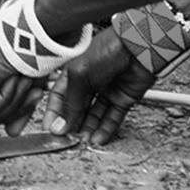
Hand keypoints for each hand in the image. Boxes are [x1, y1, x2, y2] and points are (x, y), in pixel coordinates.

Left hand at [0, 32, 47, 165]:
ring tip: (18, 76)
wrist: (32, 34)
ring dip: (13, 100)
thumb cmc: (33, 52)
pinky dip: (6, 96)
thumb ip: (18, 111)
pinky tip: (8, 76)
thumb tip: (11, 132)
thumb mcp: (28, 90)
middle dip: (11, 109)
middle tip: (21, 86)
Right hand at [40, 28, 153, 146]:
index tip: (50, 129)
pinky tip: (98, 138)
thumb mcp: (80, 75)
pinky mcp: (123, 98)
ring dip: (88, 129)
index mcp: (75, 72)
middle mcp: (89, 81)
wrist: (139, 47)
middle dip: (72, 124)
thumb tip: (60, 126)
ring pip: (94, 115)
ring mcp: (107, 90)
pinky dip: (106, 129)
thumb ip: (71, 103)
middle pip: (77, 108)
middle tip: (67, 139)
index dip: (54, 113)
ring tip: (83, 141)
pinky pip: (113, 117)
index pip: (60, 96)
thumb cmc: (108, 50)